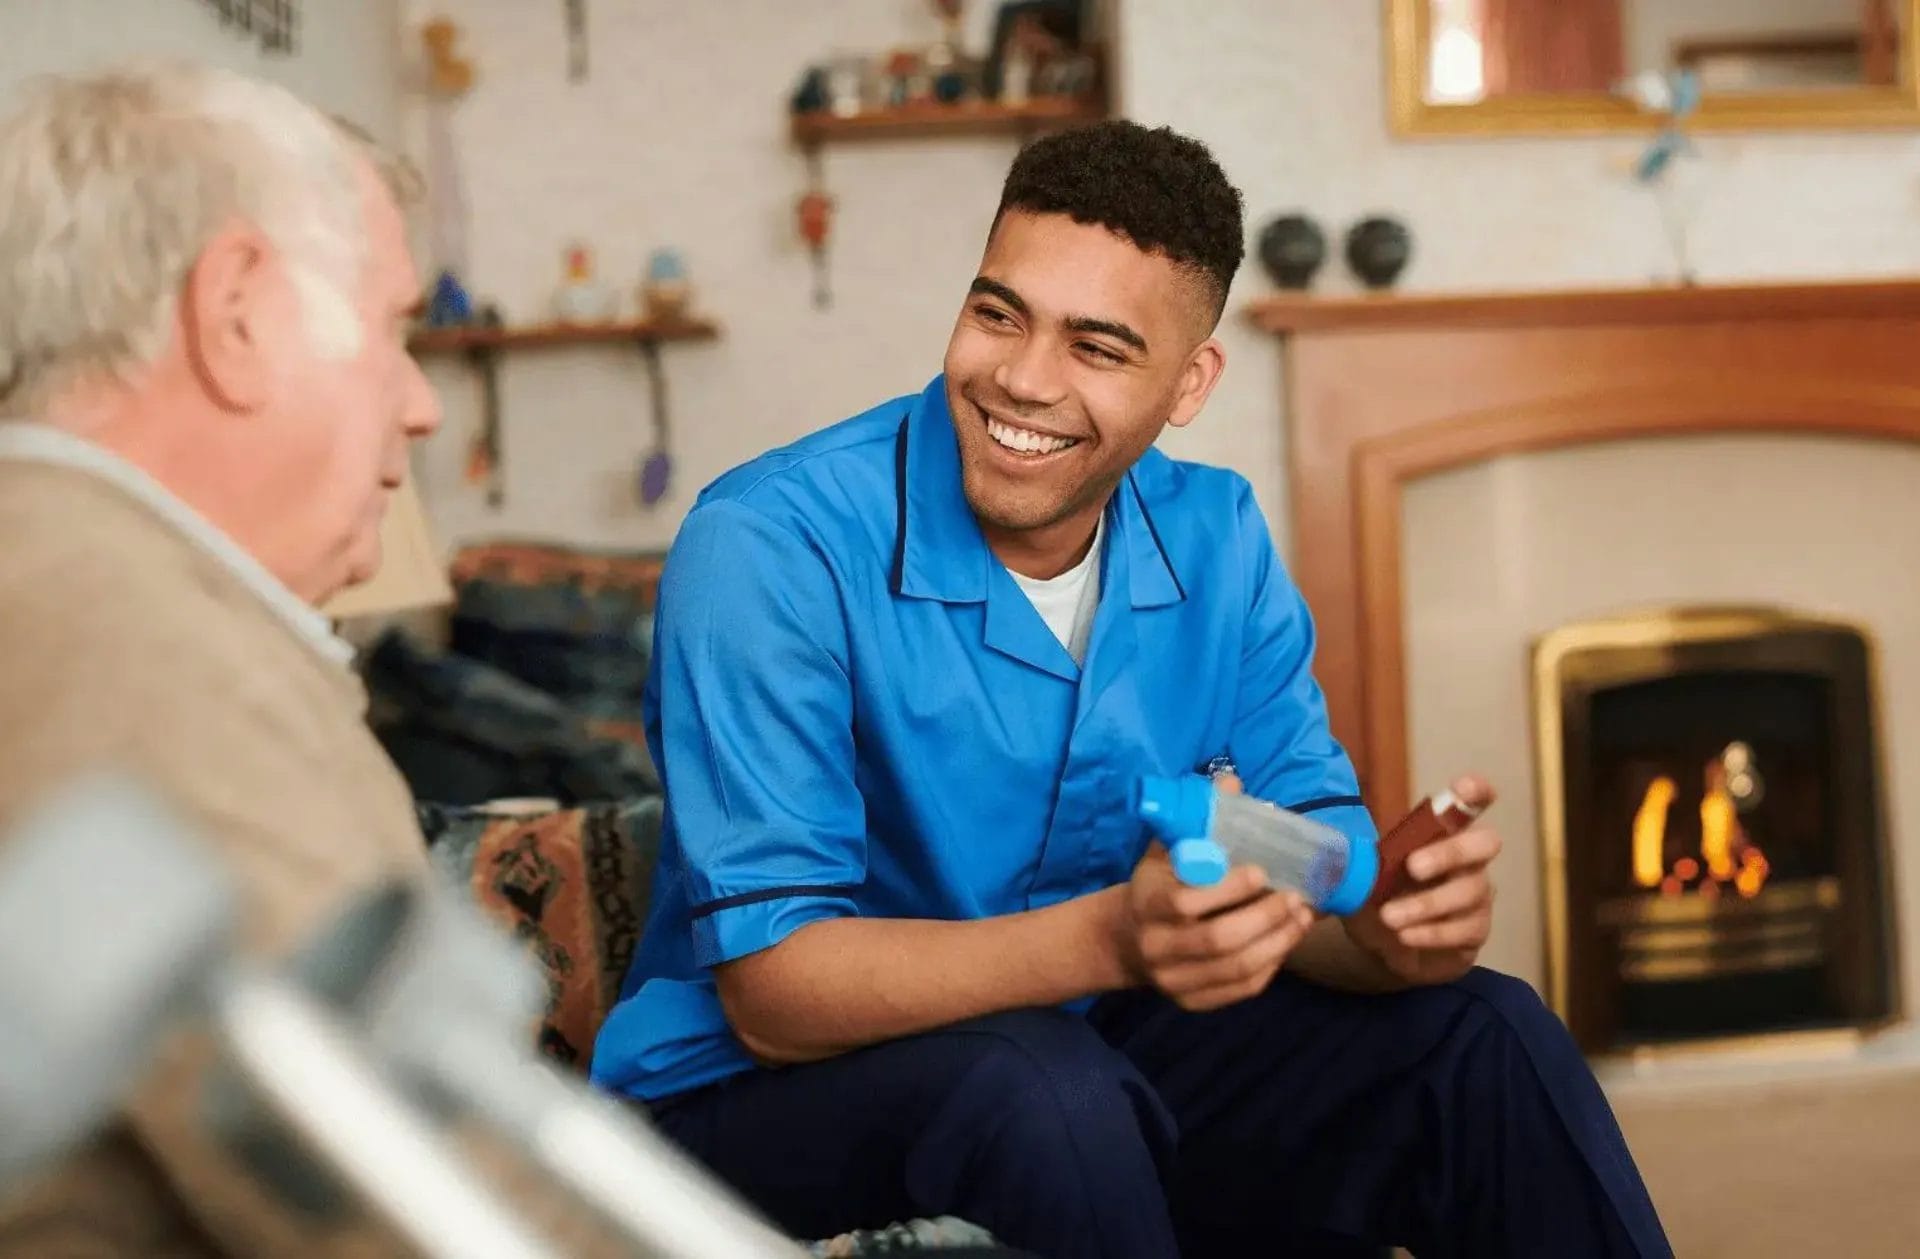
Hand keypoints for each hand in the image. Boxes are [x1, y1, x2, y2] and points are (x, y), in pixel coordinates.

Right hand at [1114, 776, 1314, 1010]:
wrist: (1124, 941)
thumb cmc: (1155, 885)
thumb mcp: (1164, 851)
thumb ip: (1197, 820)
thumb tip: (1232, 781)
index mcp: (1147, 904)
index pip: (1186, 902)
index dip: (1228, 889)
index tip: (1261, 871)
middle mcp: (1157, 946)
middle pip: (1218, 940)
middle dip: (1264, 918)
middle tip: (1295, 897)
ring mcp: (1175, 979)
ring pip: (1236, 968)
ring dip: (1277, 943)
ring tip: (1302, 918)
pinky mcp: (1193, 1001)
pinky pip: (1240, 989)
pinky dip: (1270, 967)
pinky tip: (1285, 943)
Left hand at [1344, 775, 1499, 986]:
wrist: (1386, 947)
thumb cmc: (1379, 897)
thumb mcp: (1363, 874)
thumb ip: (1354, 859)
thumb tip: (1327, 854)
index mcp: (1442, 835)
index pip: (1470, 803)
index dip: (1475, 791)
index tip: (1464, 788)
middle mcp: (1470, 860)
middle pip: (1484, 844)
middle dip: (1449, 853)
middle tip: (1412, 867)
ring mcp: (1478, 894)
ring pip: (1469, 892)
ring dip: (1426, 904)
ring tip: (1389, 917)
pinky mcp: (1477, 930)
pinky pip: (1465, 929)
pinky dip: (1432, 933)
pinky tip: (1406, 936)